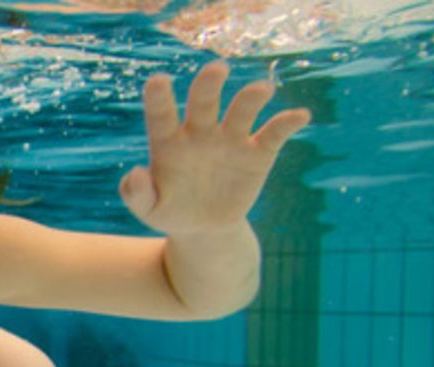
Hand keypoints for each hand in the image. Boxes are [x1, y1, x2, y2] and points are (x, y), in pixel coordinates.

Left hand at [119, 61, 311, 237]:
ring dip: (252, 97)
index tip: (158, 80)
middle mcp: (200, 132)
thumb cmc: (170, 212)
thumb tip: (134, 174)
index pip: (162, 115)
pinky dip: (287, 122)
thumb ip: (136, 194)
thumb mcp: (149, 209)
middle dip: (209, 84)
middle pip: (205, 101)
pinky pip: (274, 133)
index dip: (159, 98)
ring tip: (262, 90)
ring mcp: (230, 139)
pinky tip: (300, 116)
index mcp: (169, 142)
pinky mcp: (257, 153)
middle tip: (217, 69)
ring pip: (242, 109)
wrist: (204, 229)